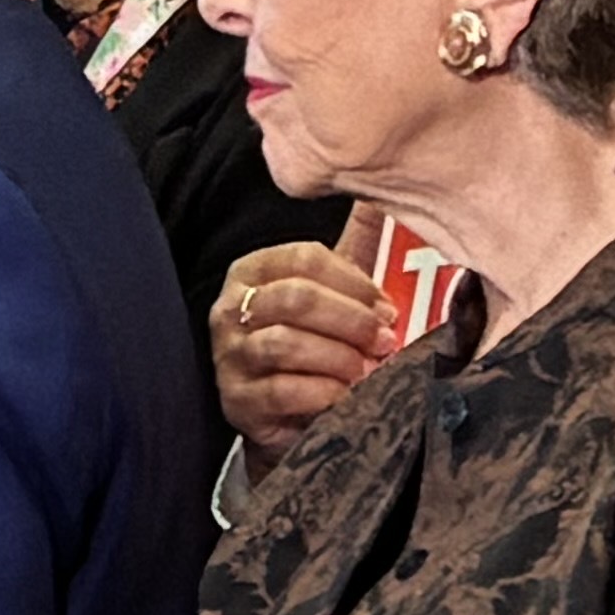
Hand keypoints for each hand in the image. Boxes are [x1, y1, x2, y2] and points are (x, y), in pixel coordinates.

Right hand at [212, 247, 401, 462]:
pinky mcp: (236, 400)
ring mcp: (229, 356)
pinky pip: (282, 391)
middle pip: (295, 298)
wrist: (287, 413)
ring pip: (285, 344)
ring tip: (366, 369)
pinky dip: (323, 392)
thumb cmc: (312, 342)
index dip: (354, 282)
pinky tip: (345, 394)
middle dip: (351, 320)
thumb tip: (379, 201)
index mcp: (253, 271)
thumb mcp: (331, 291)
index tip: (386, 306)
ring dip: (339, 357)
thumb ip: (356, 245)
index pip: (305, 258)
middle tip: (384, 340)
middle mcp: (231, 309)